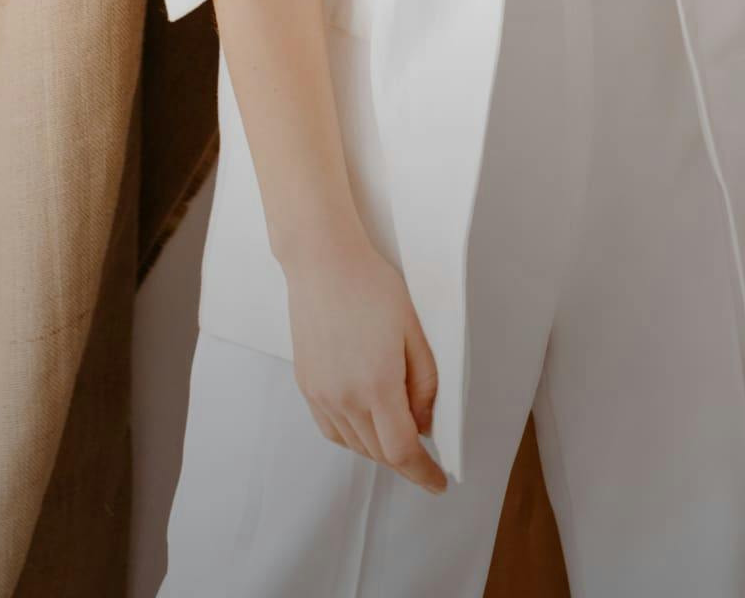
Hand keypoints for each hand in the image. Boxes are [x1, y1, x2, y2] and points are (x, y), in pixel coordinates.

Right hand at [283, 224, 447, 493]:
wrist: (322, 261)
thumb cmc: (371, 286)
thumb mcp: (413, 330)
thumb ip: (424, 383)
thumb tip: (425, 423)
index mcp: (376, 385)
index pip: (402, 451)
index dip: (423, 473)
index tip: (437, 483)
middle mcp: (344, 397)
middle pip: (378, 453)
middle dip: (405, 460)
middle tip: (425, 455)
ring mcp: (321, 393)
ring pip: (354, 445)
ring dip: (379, 449)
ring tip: (398, 433)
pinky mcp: (307, 384)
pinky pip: (332, 429)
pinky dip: (353, 436)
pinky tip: (366, 422)